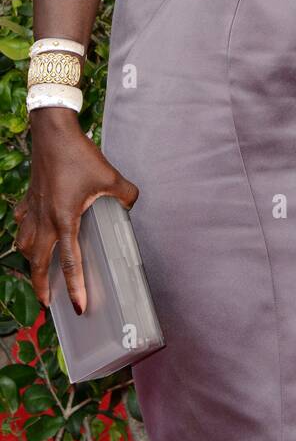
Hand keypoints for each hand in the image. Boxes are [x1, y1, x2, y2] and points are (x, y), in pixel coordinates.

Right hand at [12, 107, 138, 314]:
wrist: (53, 133)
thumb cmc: (79, 154)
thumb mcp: (110, 176)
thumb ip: (125, 195)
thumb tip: (130, 206)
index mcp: (65, 219)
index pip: (70, 263)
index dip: (75, 288)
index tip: (79, 307)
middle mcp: (44, 220)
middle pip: (38, 263)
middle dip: (42, 286)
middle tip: (48, 303)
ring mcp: (32, 210)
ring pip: (24, 246)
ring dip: (30, 262)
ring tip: (38, 272)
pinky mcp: (28, 199)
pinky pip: (22, 225)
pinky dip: (24, 235)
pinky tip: (29, 235)